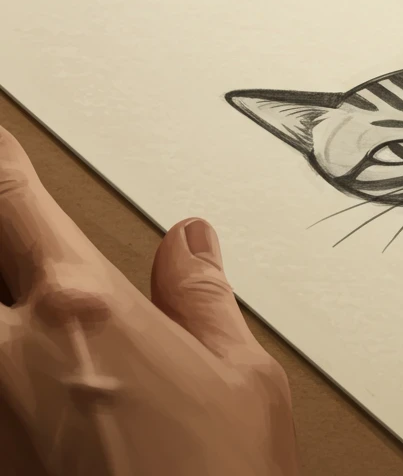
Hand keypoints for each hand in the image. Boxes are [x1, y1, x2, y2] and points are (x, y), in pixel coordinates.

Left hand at [0, 123, 299, 475]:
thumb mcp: (240, 377)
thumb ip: (201, 295)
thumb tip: (189, 241)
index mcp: (82, 314)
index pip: (16, 205)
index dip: (1, 164)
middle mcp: (9, 361)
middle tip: (6, 227)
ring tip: (20, 302)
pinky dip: (2, 366)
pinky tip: (25, 375)